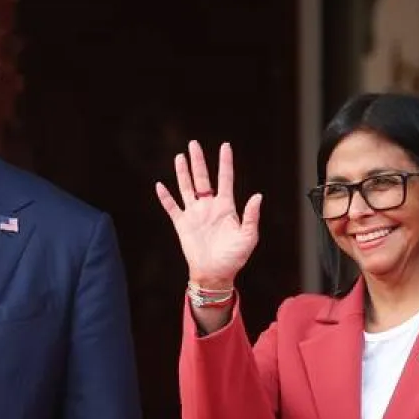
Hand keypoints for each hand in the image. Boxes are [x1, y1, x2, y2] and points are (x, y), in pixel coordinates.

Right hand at [155, 140, 261, 287]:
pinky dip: (166, 197)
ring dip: (183, 173)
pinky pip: (172, 208)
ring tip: (180, 157)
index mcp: (226, 207)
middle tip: (194, 144)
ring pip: (187, 188)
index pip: (226, 179)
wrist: (215, 274)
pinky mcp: (182, 225)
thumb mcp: (248, 237)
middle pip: (203, 178)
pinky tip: (160, 185)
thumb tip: (258, 195)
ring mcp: (195, 214)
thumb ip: (252, 216)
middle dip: (198, 161)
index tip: (225, 146)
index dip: (225, 163)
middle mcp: (209, 206)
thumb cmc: (235, 257)